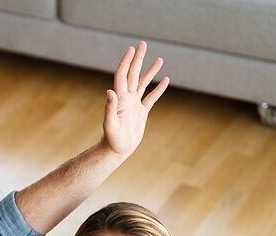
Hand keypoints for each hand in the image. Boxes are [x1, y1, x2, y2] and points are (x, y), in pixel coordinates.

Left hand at [102, 41, 169, 157]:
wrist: (117, 151)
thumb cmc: (112, 140)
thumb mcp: (110, 124)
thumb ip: (110, 108)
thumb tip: (110, 92)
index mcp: (120, 98)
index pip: (122, 75)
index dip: (126, 62)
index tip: (132, 49)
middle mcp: (126, 98)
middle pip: (133, 74)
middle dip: (138, 59)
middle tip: (143, 44)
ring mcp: (134, 105)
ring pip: (143, 83)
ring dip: (150, 71)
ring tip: (159, 59)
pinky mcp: (141, 113)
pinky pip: (151, 98)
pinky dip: (158, 89)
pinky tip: (165, 80)